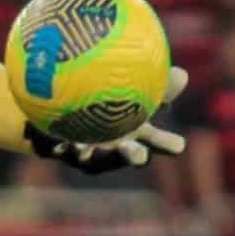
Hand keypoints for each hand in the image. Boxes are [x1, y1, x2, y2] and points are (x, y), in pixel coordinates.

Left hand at [27, 66, 188, 174]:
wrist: (58, 101)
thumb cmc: (104, 92)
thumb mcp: (131, 86)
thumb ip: (155, 83)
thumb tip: (183, 75)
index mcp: (133, 135)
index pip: (155, 142)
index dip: (166, 147)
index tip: (178, 146)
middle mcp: (110, 149)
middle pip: (122, 157)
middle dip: (131, 157)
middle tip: (139, 154)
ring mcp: (83, 154)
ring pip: (88, 160)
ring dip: (87, 154)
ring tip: (83, 148)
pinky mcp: (54, 150)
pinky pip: (52, 148)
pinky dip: (53, 144)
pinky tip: (52, 139)